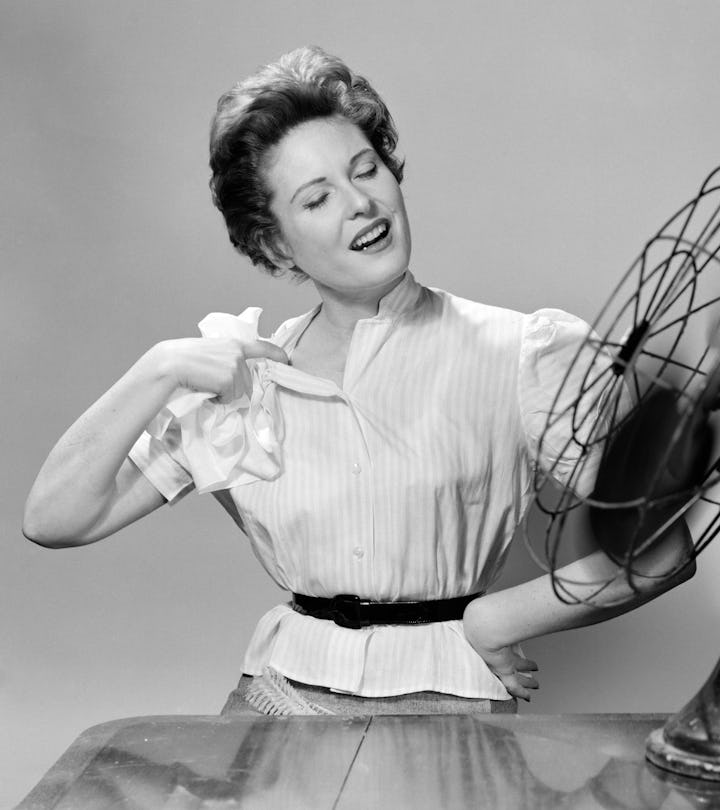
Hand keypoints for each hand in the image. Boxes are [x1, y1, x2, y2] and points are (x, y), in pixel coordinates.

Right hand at [153, 337, 288, 403]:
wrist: (170, 365)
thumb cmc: (185, 360)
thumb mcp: (211, 352)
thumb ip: (227, 358)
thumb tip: (237, 376)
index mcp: (233, 344)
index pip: (261, 347)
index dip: (276, 353)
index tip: (286, 360)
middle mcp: (237, 354)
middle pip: (247, 382)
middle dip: (233, 388)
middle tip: (212, 383)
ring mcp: (234, 366)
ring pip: (239, 392)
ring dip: (224, 394)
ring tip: (207, 385)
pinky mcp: (229, 379)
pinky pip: (229, 398)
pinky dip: (218, 399)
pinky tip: (206, 390)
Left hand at [463, 597, 538, 700]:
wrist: (483, 624)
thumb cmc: (487, 614)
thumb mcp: (498, 610)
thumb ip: (505, 603)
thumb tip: (512, 592)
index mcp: (492, 641)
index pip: (503, 650)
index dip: (512, 654)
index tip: (521, 658)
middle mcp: (494, 654)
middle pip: (510, 666)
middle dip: (522, 671)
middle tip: (532, 673)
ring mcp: (498, 663)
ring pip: (515, 677)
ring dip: (526, 681)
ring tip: (536, 684)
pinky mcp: (503, 671)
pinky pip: (514, 685)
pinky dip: (522, 691)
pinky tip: (529, 696)